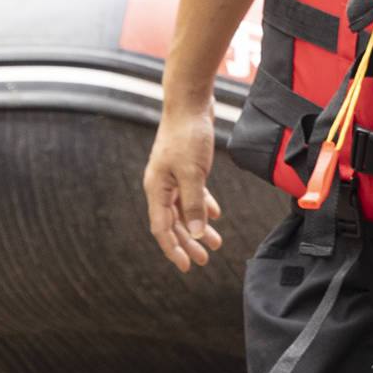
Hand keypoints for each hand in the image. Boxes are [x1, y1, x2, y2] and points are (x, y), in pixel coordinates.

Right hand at [144, 111, 224, 269]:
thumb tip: (196, 234)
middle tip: (205, 260)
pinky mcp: (186, 168)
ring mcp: (173, 177)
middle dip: (188, 243)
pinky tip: (215, 214)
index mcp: (156, 190)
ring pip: (185, 210)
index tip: (186, 267)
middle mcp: (161, 186)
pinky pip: (192, 194)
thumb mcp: (193, 173)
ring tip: (215, 243)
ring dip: (199, 227)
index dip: (173, 249)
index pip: (161, 228)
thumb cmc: (188, 136)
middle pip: (173, 223)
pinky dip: (203, 206)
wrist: (190, 104)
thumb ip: (194, 204)